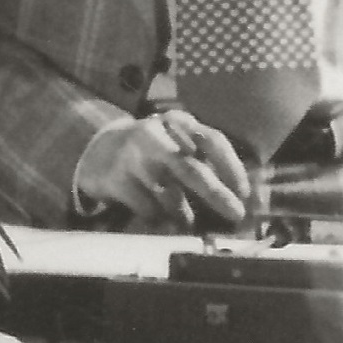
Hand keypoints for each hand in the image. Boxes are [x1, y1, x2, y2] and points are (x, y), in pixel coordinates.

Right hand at [74, 109, 249, 230]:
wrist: (98, 152)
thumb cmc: (153, 152)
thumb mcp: (177, 142)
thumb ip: (204, 158)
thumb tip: (239, 193)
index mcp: (176, 121)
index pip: (211, 139)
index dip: (231, 167)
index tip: (244, 191)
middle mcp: (153, 134)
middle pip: (190, 168)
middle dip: (216, 194)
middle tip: (236, 214)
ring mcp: (131, 157)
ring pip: (168, 194)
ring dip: (184, 213)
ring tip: (187, 220)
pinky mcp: (115, 179)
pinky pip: (147, 208)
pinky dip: (159, 218)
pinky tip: (157, 215)